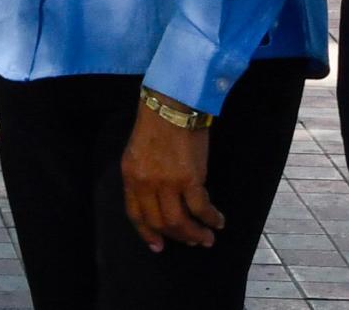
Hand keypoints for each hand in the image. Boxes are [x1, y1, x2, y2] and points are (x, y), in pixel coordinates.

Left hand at [121, 95, 223, 250]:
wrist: (172, 102)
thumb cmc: (156, 122)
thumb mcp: (138, 152)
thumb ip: (143, 176)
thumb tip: (158, 199)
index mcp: (130, 176)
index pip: (136, 215)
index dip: (147, 234)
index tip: (158, 246)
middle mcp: (146, 184)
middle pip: (160, 222)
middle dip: (177, 237)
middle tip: (191, 242)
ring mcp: (168, 183)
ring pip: (180, 222)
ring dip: (195, 235)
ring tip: (207, 239)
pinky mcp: (190, 179)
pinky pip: (200, 209)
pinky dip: (210, 219)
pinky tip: (218, 221)